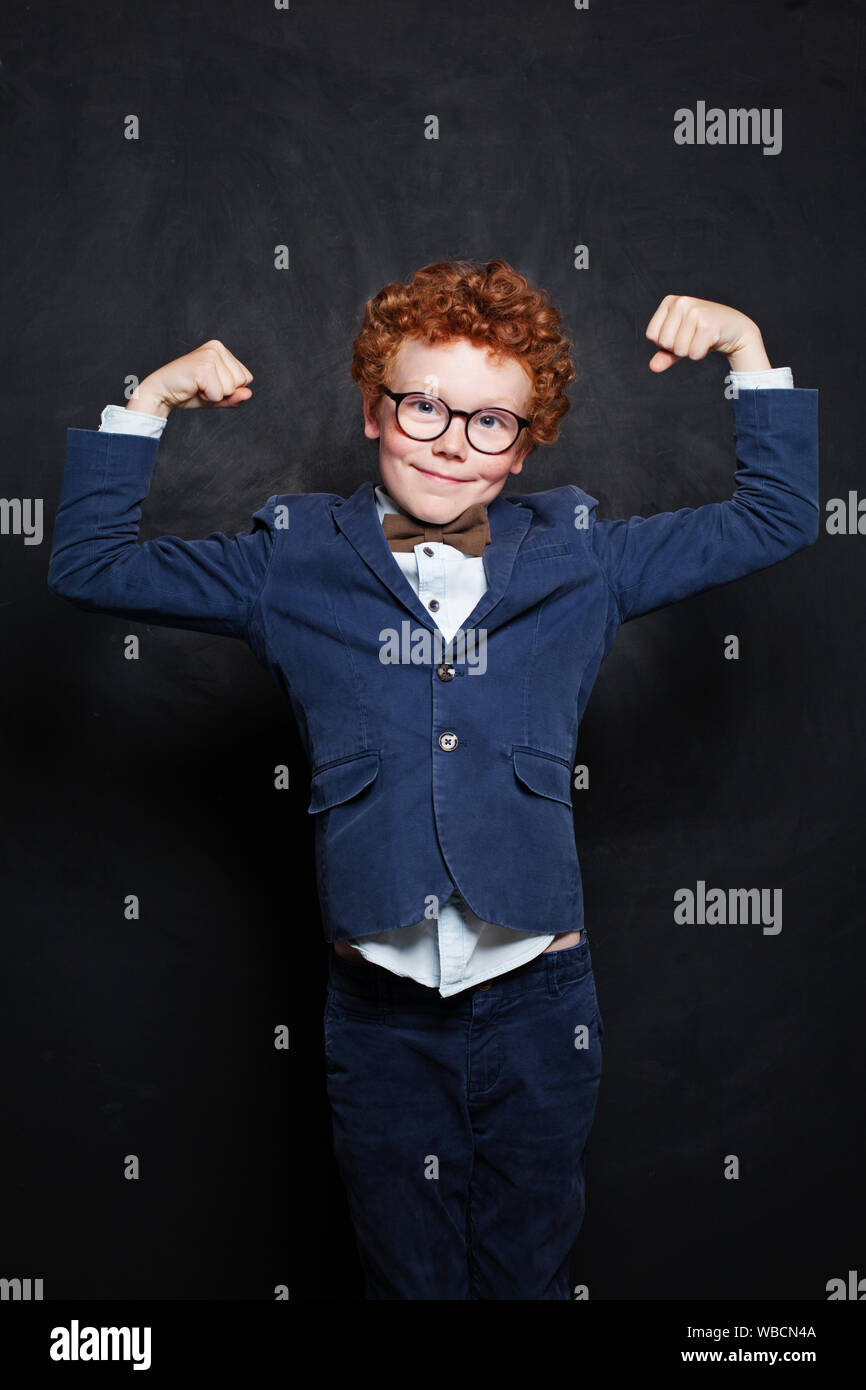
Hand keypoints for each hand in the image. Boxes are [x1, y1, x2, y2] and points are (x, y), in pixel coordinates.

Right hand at [127, 340, 253, 415]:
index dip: (229, 389)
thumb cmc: (188, 392)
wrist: (161, 393)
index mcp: (221, 350)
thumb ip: (235, 397)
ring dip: (214, 395)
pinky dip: (207, 398)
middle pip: (241, 382)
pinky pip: (218, 394)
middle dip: (223, 392)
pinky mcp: (203, 368)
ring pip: (231, 388)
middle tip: (202, 386)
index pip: (246, 378)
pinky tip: (193, 388)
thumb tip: (249, 393)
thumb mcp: (217, 396)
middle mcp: (217, 348)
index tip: (209, 384)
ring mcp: (210, 356)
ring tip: (197, 386)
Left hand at [645, 296, 770, 372]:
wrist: (735, 328)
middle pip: (665, 343)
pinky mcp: (708, 325)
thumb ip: (664, 354)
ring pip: (679, 349)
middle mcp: (681, 302)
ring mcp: (695, 312)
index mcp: (670, 302)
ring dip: (691, 351)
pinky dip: (700, 353)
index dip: (665, 343)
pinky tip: (710, 341)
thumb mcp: (680, 341)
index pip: (651, 335)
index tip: (681, 334)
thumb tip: (653, 367)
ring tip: (701, 338)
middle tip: (693, 337)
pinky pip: (693, 353)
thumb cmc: (703, 333)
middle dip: (678, 348)